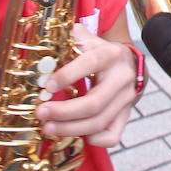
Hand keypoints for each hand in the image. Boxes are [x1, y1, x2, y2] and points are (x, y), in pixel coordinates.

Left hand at [36, 25, 135, 147]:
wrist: (130, 65)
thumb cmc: (103, 55)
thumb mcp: (91, 41)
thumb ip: (73, 38)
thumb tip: (51, 30)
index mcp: (111, 55)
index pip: (90, 63)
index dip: (67, 75)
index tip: (46, 85)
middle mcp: (122, 78)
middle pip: (94, 103)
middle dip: (64, 112)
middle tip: (41, 114)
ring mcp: (126, 100)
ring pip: (100, 122)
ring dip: (71, 128)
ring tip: (48, 128)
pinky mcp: (126, 116)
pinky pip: (113, 135)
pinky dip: (95, 139)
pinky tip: (78, 135)